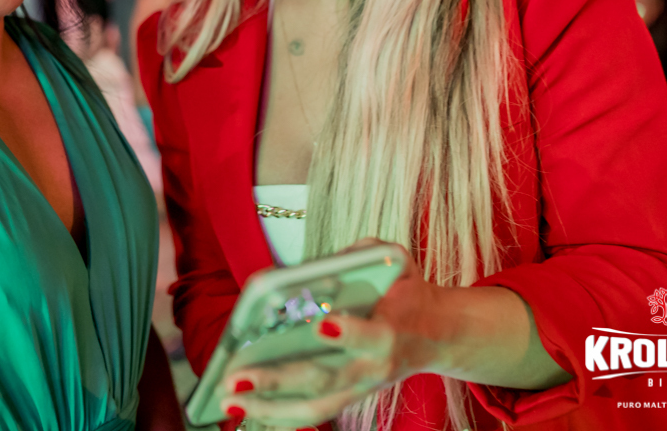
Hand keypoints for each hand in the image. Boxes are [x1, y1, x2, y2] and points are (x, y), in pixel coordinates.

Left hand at [218, 239, 448, 427]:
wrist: (439, 334)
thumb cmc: (408, 294)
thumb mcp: (398, 261)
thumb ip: (368, 252)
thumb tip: (330, 258)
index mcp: (391, 332)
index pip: (372, 336)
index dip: (348, 334)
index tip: (321, 325)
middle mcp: (373, 368)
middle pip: (325, 378)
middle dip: (279, 379)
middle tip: (239, 376)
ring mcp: (359, 388)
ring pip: (313, 407)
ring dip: (268, 407)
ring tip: (228, 401)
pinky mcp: (347, 398)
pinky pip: (310, 413)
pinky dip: (276, 415)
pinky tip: (243, 410)